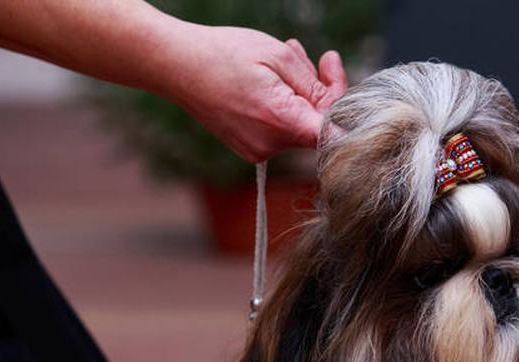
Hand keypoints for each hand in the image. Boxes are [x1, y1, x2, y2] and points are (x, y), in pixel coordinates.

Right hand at [163, 24, 347, 162]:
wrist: (174, 65)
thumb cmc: (223, 54)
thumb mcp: (279, 56)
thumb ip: (315, 85)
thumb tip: (340, 104)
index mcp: (281, 122)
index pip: (333, 134)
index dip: (344, 107)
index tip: (338, 75)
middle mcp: (270, 146)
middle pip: (318, 127)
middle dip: (322, 91)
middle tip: (315, 57)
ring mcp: (258, 151)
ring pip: (300, 125)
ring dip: (302, 94)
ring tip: (285, 62)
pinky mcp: (250, 149)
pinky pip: (280, 129)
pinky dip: (284, 105)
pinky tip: (270, 80)